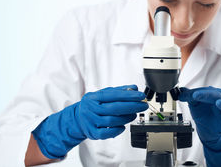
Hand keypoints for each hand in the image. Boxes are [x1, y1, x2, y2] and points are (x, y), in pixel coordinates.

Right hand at [32, 84, 147, 158]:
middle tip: (142, 106)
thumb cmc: (93, 105)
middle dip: (132, 106)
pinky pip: (106, 133)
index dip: (129, 95)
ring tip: (134, 114)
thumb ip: (119, 91)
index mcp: (94, 97)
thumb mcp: (103, 94)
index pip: (114, 95)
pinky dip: (117, 130)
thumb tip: (134, 88)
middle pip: (114, 108)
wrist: (78, 118)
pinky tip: (123, 126)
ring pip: (112, 120)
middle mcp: (91, 109)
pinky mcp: (92, 133)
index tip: (141, 96)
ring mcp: (91, 121)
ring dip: (126, 118)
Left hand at [179, 86, 220, 147]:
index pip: (204, 91)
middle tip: (195, 96)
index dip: (193, 93)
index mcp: (214, 93)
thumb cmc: (204, 114)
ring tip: (219, 103)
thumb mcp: (194, 105)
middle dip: (205, 95)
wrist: (207, 129)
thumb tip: (180, 91)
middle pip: (214, 95)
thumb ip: (188, 97)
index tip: (182, 96)